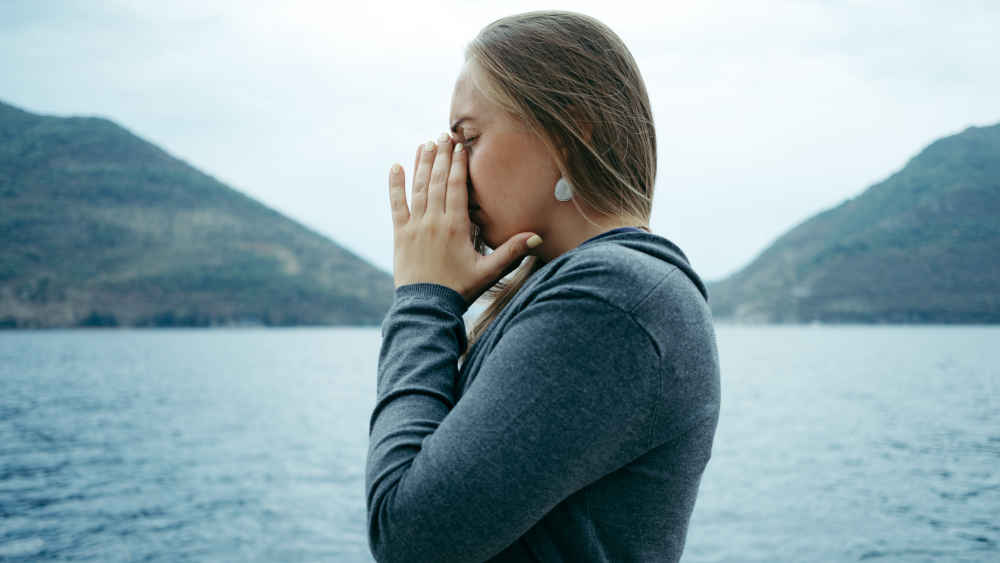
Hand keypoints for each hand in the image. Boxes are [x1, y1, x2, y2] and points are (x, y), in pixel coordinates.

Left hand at [388, 132, 541, 304]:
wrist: (426, 308)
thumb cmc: (460, 290)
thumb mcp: (489, 272)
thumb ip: (512, 252)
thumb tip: (537, 237)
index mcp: (455, 227)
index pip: (457, 186)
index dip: (458, 164)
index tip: (460, 145)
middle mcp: (433, 221)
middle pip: (438, 181)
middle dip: (441, 156)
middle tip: (444, 135)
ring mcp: (414, 226)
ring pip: (418, 187)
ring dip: (422, 163)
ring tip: (426, 144)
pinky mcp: (400, 234)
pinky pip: (397, 204)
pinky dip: (395, 184)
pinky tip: (396, 166)